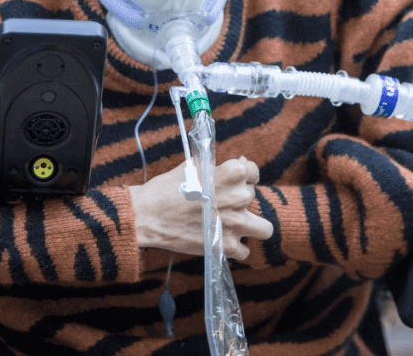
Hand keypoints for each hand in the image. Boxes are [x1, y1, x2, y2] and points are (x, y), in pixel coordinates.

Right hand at [127, 156, 273, 260]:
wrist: (148, 215)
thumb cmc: (167, 188)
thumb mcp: (193, 166)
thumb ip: (219, 165)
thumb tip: (241, 162)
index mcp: (233, 172)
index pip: (253, 171)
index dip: (244, 176)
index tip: (233, 182)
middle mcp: (239, 196)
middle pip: (253, 198)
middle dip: (239, 201)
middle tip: (219, 204)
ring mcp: (235, 223)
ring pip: (264, 229)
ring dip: (253, 227)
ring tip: (238, 226)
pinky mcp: (226, 246)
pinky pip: (245, 251)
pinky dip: (235, 248)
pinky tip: (222, 240)